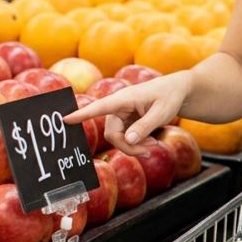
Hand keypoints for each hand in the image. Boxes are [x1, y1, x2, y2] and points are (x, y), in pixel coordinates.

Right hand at [63, 72, 189, 156]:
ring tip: (153, 145)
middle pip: (112, 134)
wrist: (177, 90)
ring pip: (118, 138)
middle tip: (148, 151)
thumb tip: (127, 140)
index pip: (98, 107)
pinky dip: (136, 143)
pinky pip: (125, 138)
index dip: (81, 115)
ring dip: (133, 146)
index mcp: (123, 99)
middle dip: (128, 146)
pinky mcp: (127, 121)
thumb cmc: (169, 96)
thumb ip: (145, 126)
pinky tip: (150, 142)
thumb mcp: (162, 112)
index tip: (64, 119)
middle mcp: (118, 107)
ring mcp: (122, 115)